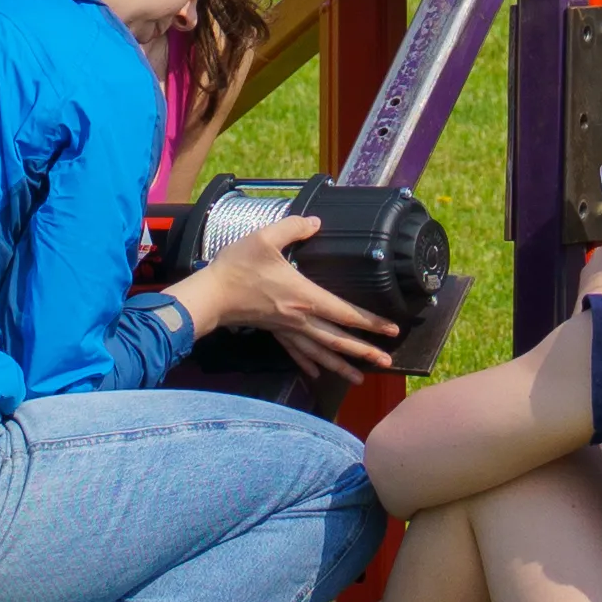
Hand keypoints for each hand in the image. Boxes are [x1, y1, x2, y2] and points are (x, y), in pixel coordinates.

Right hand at [175, 216, 398, 383]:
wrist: (210, 294)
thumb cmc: (237, 267)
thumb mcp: (265, 238)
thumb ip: (293, 228)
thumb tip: (315, 223)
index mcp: (304, 297)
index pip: (346, 313)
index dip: (371, 322)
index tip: (392, 329)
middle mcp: (300, 318)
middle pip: (339, 339)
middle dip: (364, 352)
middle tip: (387, 362)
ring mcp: (287, 328)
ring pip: (320, 351)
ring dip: (342, 366)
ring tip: (360, 379)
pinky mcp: (274, 331)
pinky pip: (296, 351)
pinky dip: (309, 363)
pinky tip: (317, 373)